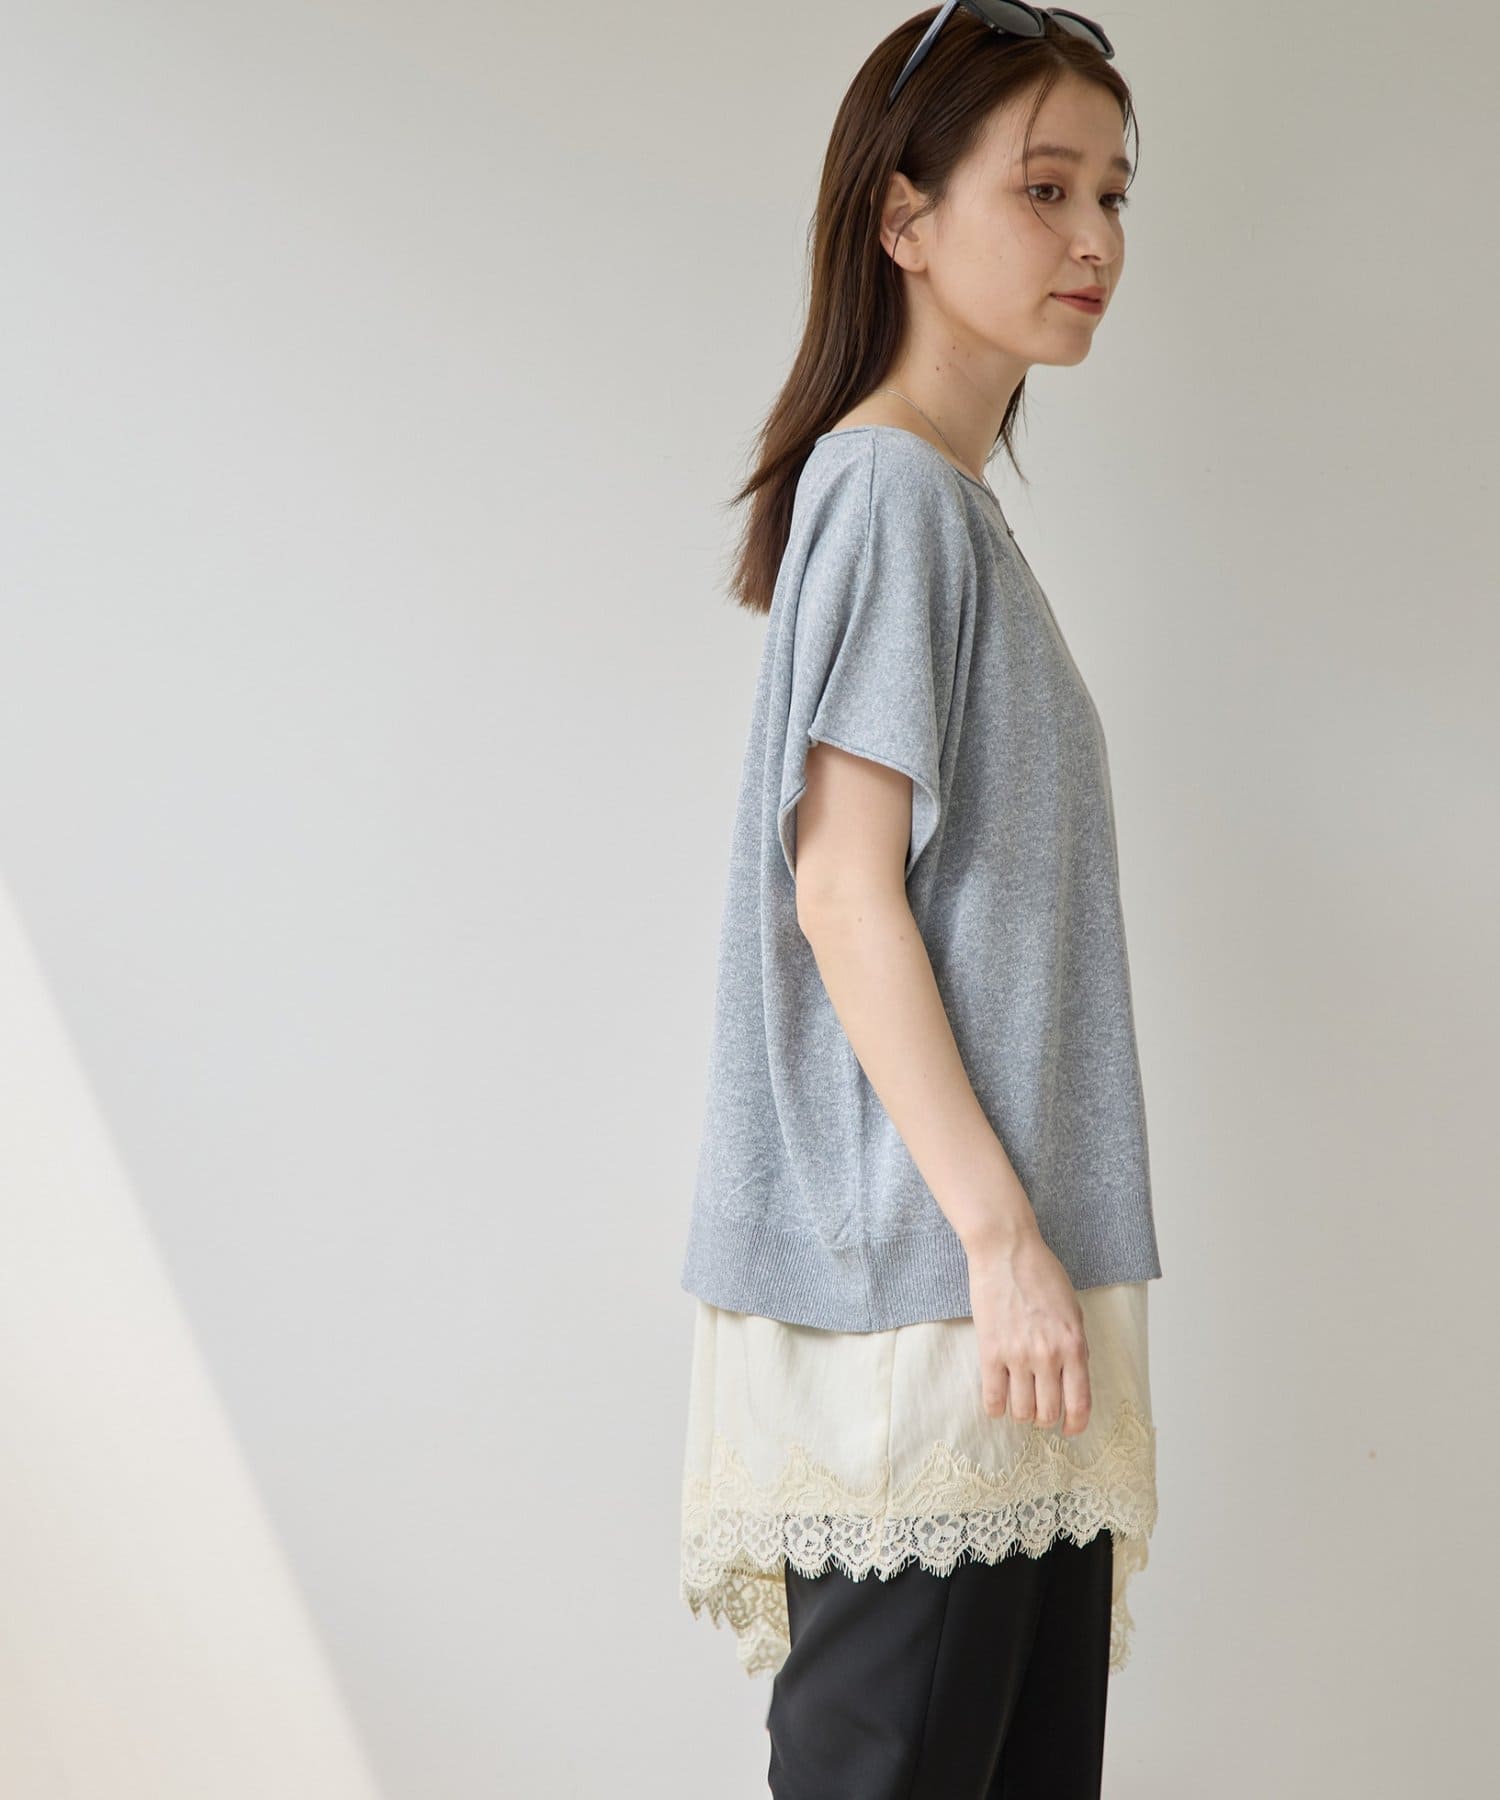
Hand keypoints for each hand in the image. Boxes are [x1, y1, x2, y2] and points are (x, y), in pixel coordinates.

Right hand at [965, 1224, 1091, 1436]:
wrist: (1006, 1251)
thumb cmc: (1042, 1274)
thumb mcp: (1073, 1310)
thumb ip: (1076, 1345)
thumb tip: (1073, 1377)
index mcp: (1074, 1345)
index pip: (1079, 1403)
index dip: (1075, 1424)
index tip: (1070, 1429)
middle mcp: (1048, 1356)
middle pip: (1048, 1412)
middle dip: (1046, 1419)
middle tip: (1041, 1412)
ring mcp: (1018, 1355)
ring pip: (1021, 1411)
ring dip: (1022, 1415)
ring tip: (1020, 1405)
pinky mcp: (990, 1351)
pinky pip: (992, 1398)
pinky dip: (996, 1409)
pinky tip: (998, 1404)